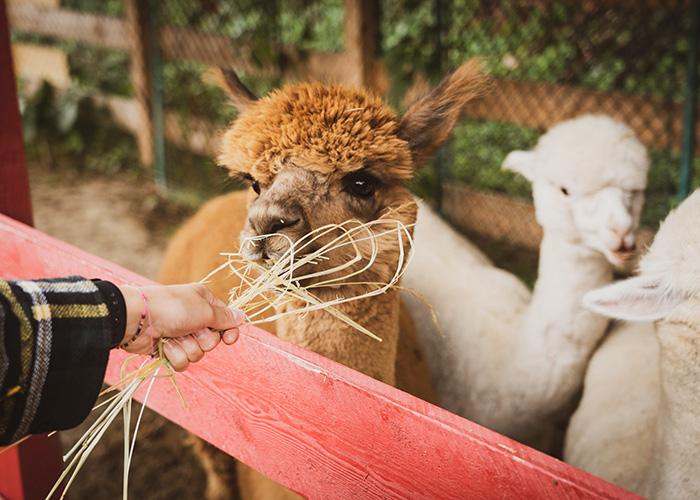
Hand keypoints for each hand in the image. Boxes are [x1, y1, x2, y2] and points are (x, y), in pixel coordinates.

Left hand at [119, 283, 244, 370]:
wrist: (138, 319)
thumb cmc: (172, 307)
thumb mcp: (204, 309)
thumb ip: (225, 318)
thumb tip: (243, 317)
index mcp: (205, 303)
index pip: (227, 321)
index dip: (230, 333)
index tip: (230, 340)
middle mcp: (195, 318)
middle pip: (213, 341)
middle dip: (203, 340)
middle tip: (191, 330)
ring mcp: (182, 334)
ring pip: (198, 354)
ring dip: (187, 348)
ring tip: (174, 337)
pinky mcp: (170, 349)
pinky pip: (183, 362)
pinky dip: (175, 355)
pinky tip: (165, 345)